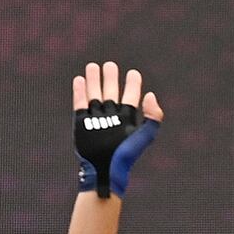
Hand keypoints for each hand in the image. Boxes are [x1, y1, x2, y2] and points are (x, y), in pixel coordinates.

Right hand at [71, 58, 162, 195]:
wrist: (105, 169)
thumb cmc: (126, 155)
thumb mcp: (145, 135)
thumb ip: (153, 116)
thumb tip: (150, 95)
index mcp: (127, 118)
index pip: (131, 96)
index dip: (132, 84)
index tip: (133, 73)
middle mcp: (111, 116)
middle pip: (111, 92)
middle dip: (110, 78)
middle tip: (110, 65)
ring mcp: (96, 119)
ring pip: (94, 95)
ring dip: (93, 81)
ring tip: (92, 66)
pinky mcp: (82, 124)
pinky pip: (80, 104)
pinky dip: (79, 92)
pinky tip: (79, 80)